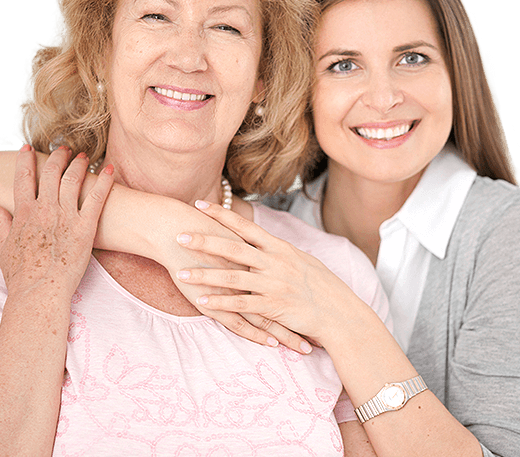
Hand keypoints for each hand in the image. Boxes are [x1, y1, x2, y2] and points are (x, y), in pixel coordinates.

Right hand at [0, 145, 113, 299]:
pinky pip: (97, 198)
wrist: (39, 292)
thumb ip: (0, 224)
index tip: (27, 148)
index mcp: (23, 213)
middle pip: (50, 173)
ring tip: (84, 156)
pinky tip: (110, 170)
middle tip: (63, 148)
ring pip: (73, 180)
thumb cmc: (21, 276)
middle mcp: (44, 209)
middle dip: (57, 156)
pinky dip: (104, 181)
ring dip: (78, 164)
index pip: (23, 178)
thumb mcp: (4, 248)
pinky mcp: (85, 226)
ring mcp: (65, 216)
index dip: (25, 160)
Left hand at [176, 201, 353, 347]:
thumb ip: (277, 251)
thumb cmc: (321, 286)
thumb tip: (261, 239)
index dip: (220, 215)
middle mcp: (274, 262)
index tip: (199, 205)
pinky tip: (201, 302)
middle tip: (179, 236)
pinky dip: (220, 303)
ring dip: (204, 275)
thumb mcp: (301, 260)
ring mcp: (274, 284)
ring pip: (233, 277)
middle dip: (204, 241)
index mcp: (279, 247)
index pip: (245, 226)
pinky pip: (242, 304)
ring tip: (181, 273)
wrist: (340, 313)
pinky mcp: (274, 306)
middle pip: (233, 248)